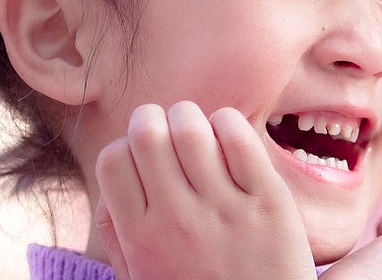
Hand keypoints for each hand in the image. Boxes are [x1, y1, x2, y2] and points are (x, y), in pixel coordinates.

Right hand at [93, 101, 316, 279]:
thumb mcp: (142, 279)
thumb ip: (117, 235)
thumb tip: (113, 184)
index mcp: (142, 239)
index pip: (112, 159)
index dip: (125, 148)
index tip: (143, 158)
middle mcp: (179, 221)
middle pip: (146, 132)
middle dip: (153, 120)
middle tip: (167, 132)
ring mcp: (226, 210)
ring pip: (190, 127)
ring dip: (189, 117)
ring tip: (198, 133)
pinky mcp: (270, 202)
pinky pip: (240, 136)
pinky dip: (228, 123)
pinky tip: (228, 139)